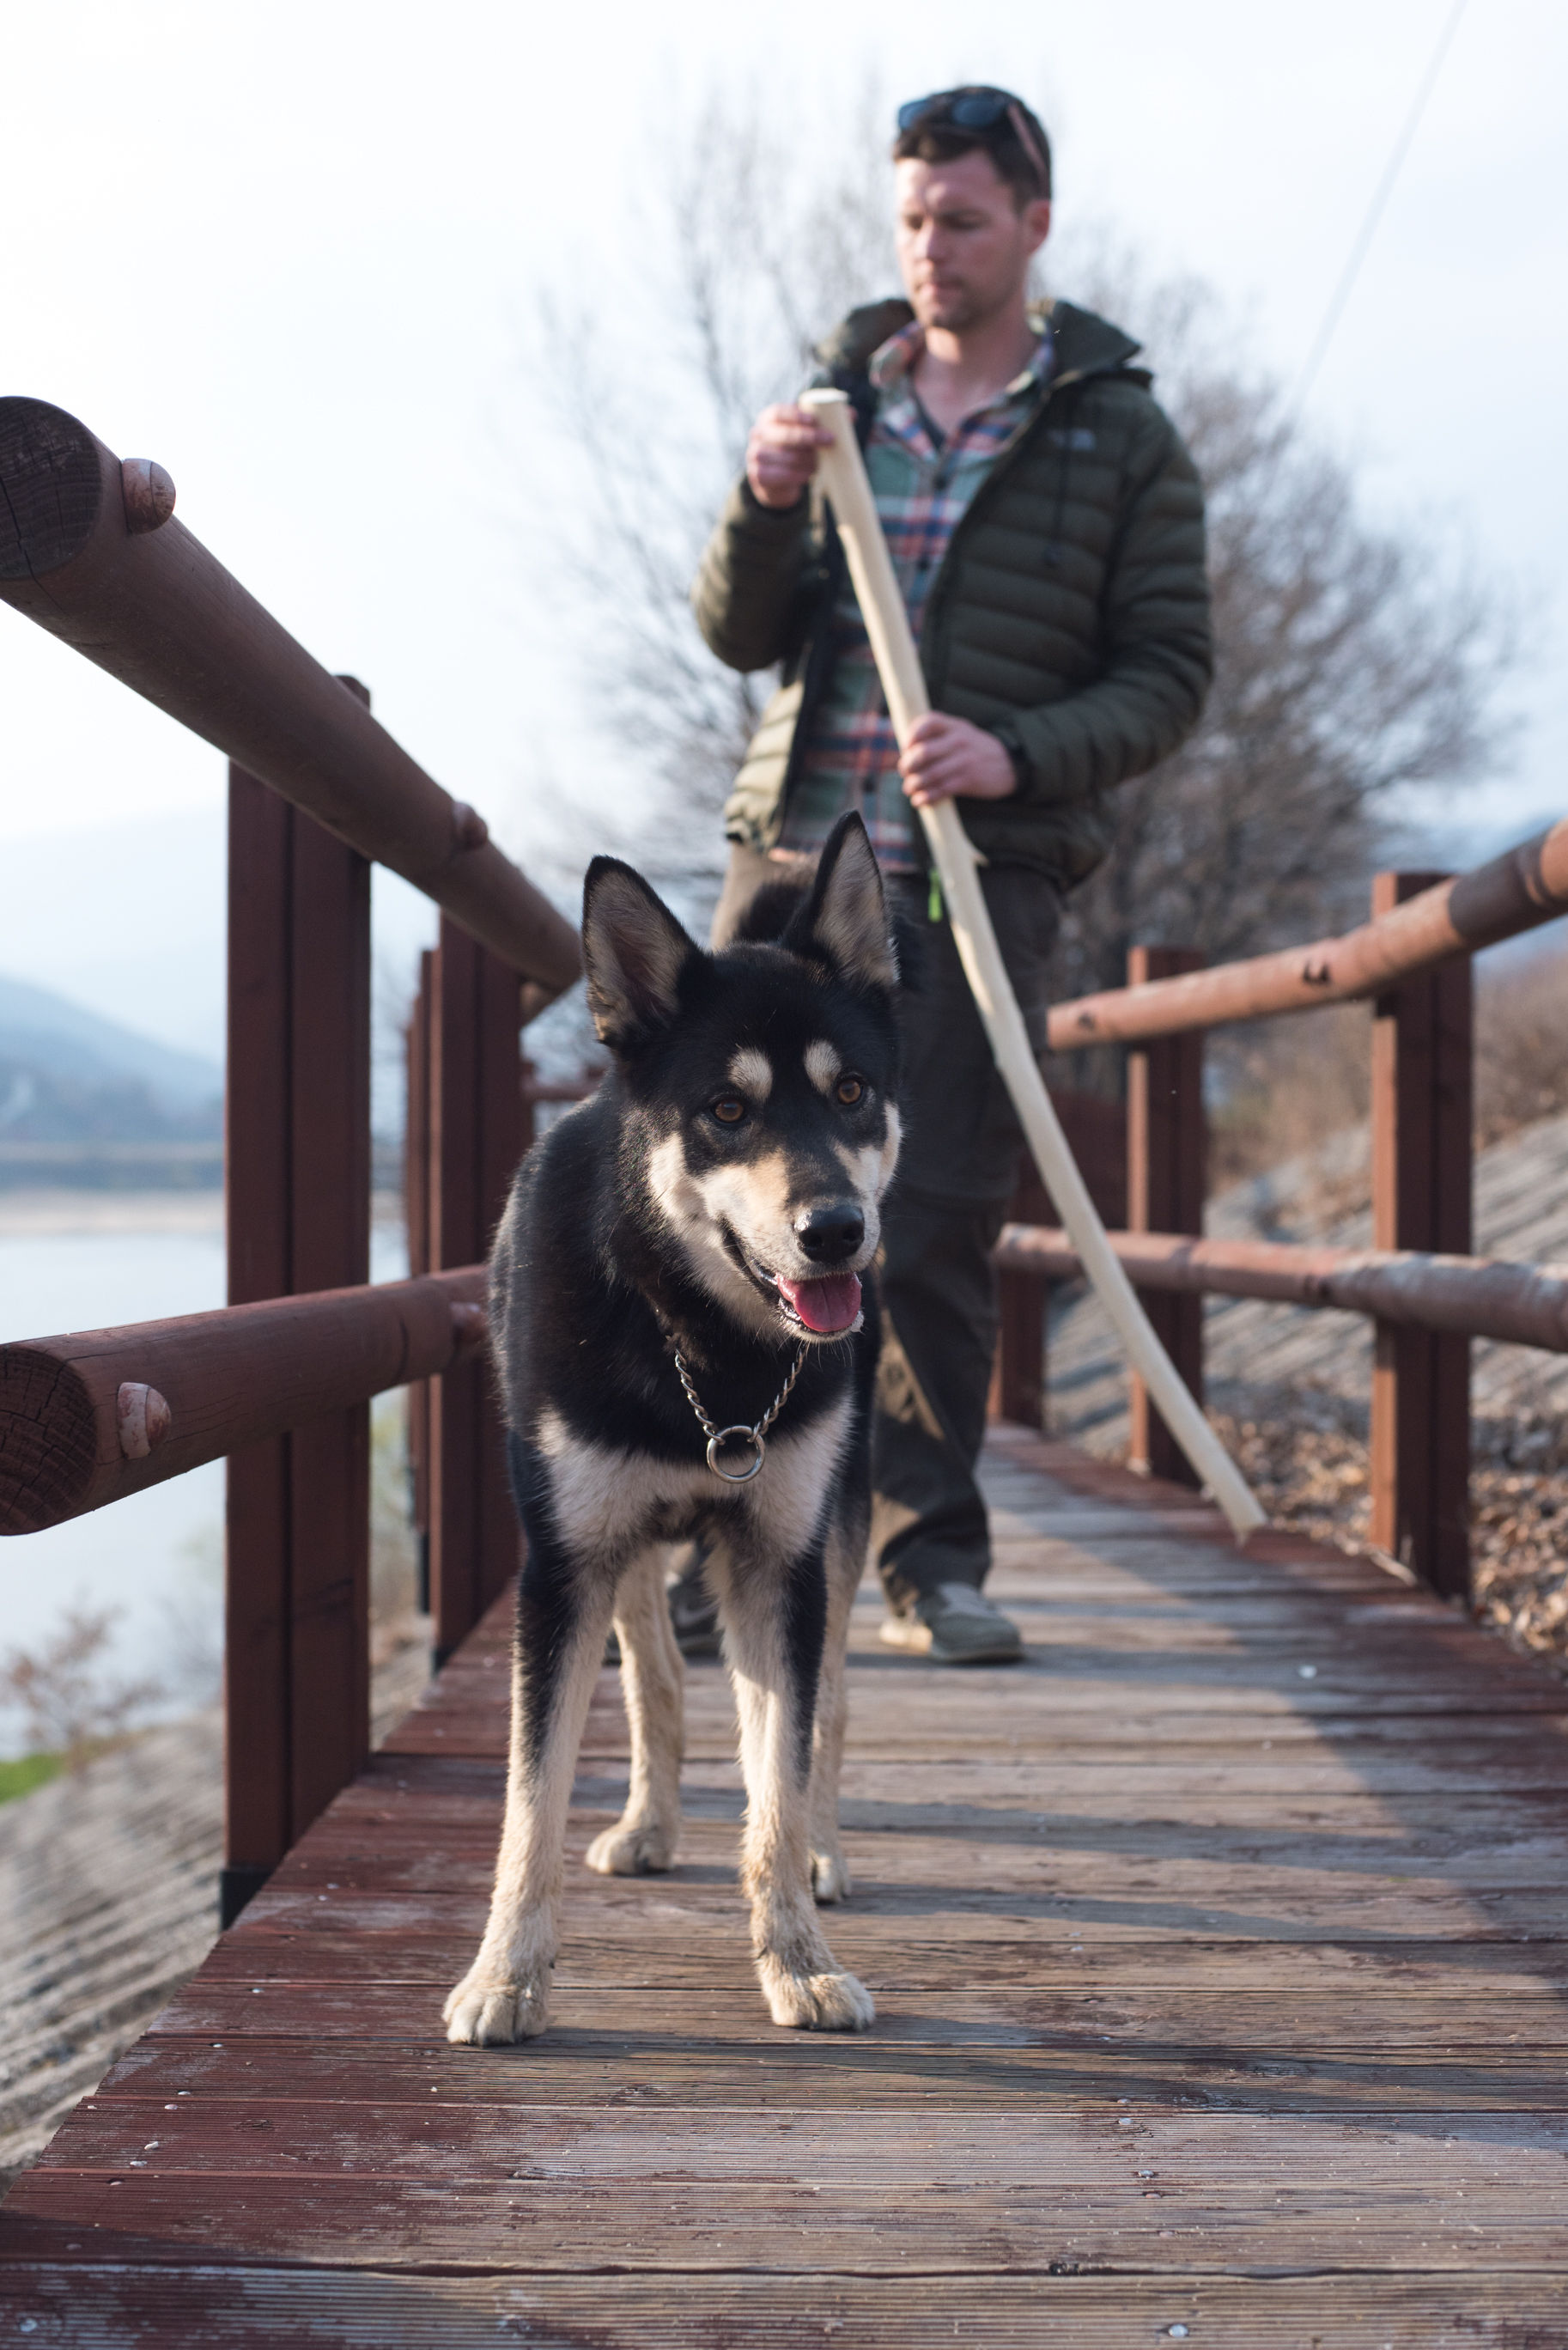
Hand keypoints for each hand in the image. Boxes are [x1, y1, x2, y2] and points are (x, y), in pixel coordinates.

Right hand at [745, 404, 834, 510]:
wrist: (778, 483)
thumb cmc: (797, 450)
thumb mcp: (807, 433)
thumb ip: (826, 421)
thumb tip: (851, 414)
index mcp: (768, 418)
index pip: (778, 412)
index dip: (796, 415)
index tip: (815, 420)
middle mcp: (758, 433)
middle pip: (784, 434)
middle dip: (809, 437)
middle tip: (830, 440)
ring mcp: (756, 454)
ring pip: (786, 456)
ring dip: (807, 459)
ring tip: (820, 462)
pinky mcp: (758, 475)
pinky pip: (782, 475)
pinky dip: (799, 475)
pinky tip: (808, 475)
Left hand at [899, 714, 1017, 807]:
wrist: (1010, 763)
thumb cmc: (976, 749)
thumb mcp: (962, 732)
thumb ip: (939, 735)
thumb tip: (906, 750)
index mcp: (955, 726)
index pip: (927, 722)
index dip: (911, 735)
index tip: (906, 748)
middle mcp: (959, 741)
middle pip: (923, 752)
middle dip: (908, 765)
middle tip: (905, 772)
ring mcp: (964, 761)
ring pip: (929, 774)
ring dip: (914, 785)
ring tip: (909, 789)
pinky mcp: (968, 780)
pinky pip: (941, 790)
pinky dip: (927, 797)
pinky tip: (920, 800)